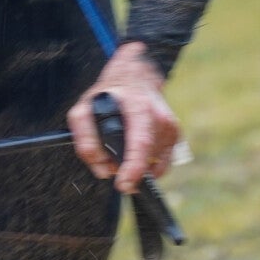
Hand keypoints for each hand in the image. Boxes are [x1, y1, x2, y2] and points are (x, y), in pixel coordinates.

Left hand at [67, 41, 178, 194]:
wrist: (136, 74)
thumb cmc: (110, 94)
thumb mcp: (84, 108)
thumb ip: (85, 138)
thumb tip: (102, 169)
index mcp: (138, 108)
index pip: (141, 143)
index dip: (133, 168)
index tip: (123, 184)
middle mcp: (159, 117)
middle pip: (147, 158)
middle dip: (128, 169)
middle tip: (111, 163)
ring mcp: (170, 126)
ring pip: (154, 164)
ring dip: (137, 166)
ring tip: (122, 149)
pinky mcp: (175, 134)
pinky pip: (162, 164)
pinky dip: (148, 165)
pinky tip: (136, 152)